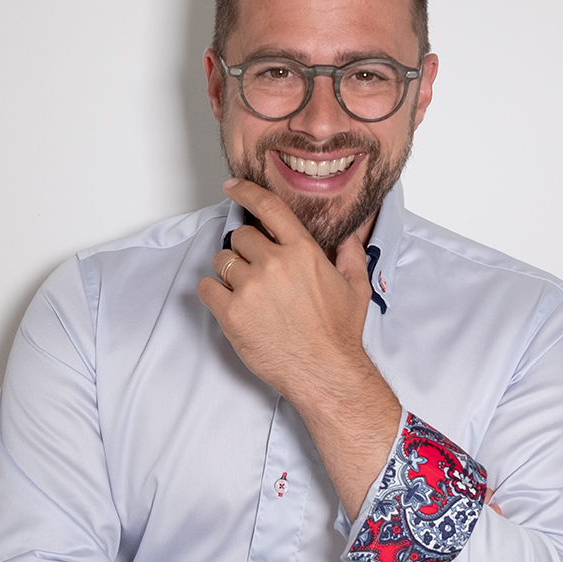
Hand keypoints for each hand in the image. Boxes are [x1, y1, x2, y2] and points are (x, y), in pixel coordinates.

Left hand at [197, 178, 372, 408]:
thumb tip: (350, 237)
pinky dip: (213, 294)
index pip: (268, 208)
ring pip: (221, 261)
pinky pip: (206, 288)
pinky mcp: (231, 313)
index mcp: (302, 252)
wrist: (325, 373)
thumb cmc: (339, 335)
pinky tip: (230, 305)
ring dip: (229, 273)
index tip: (233, 188)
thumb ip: (351, 255)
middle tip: (256, 273)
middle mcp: (274, 264)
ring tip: (247, 293)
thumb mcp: (356, 288)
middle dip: (245, 250)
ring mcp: (250, 288)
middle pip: (240, 236)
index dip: (246, 192)